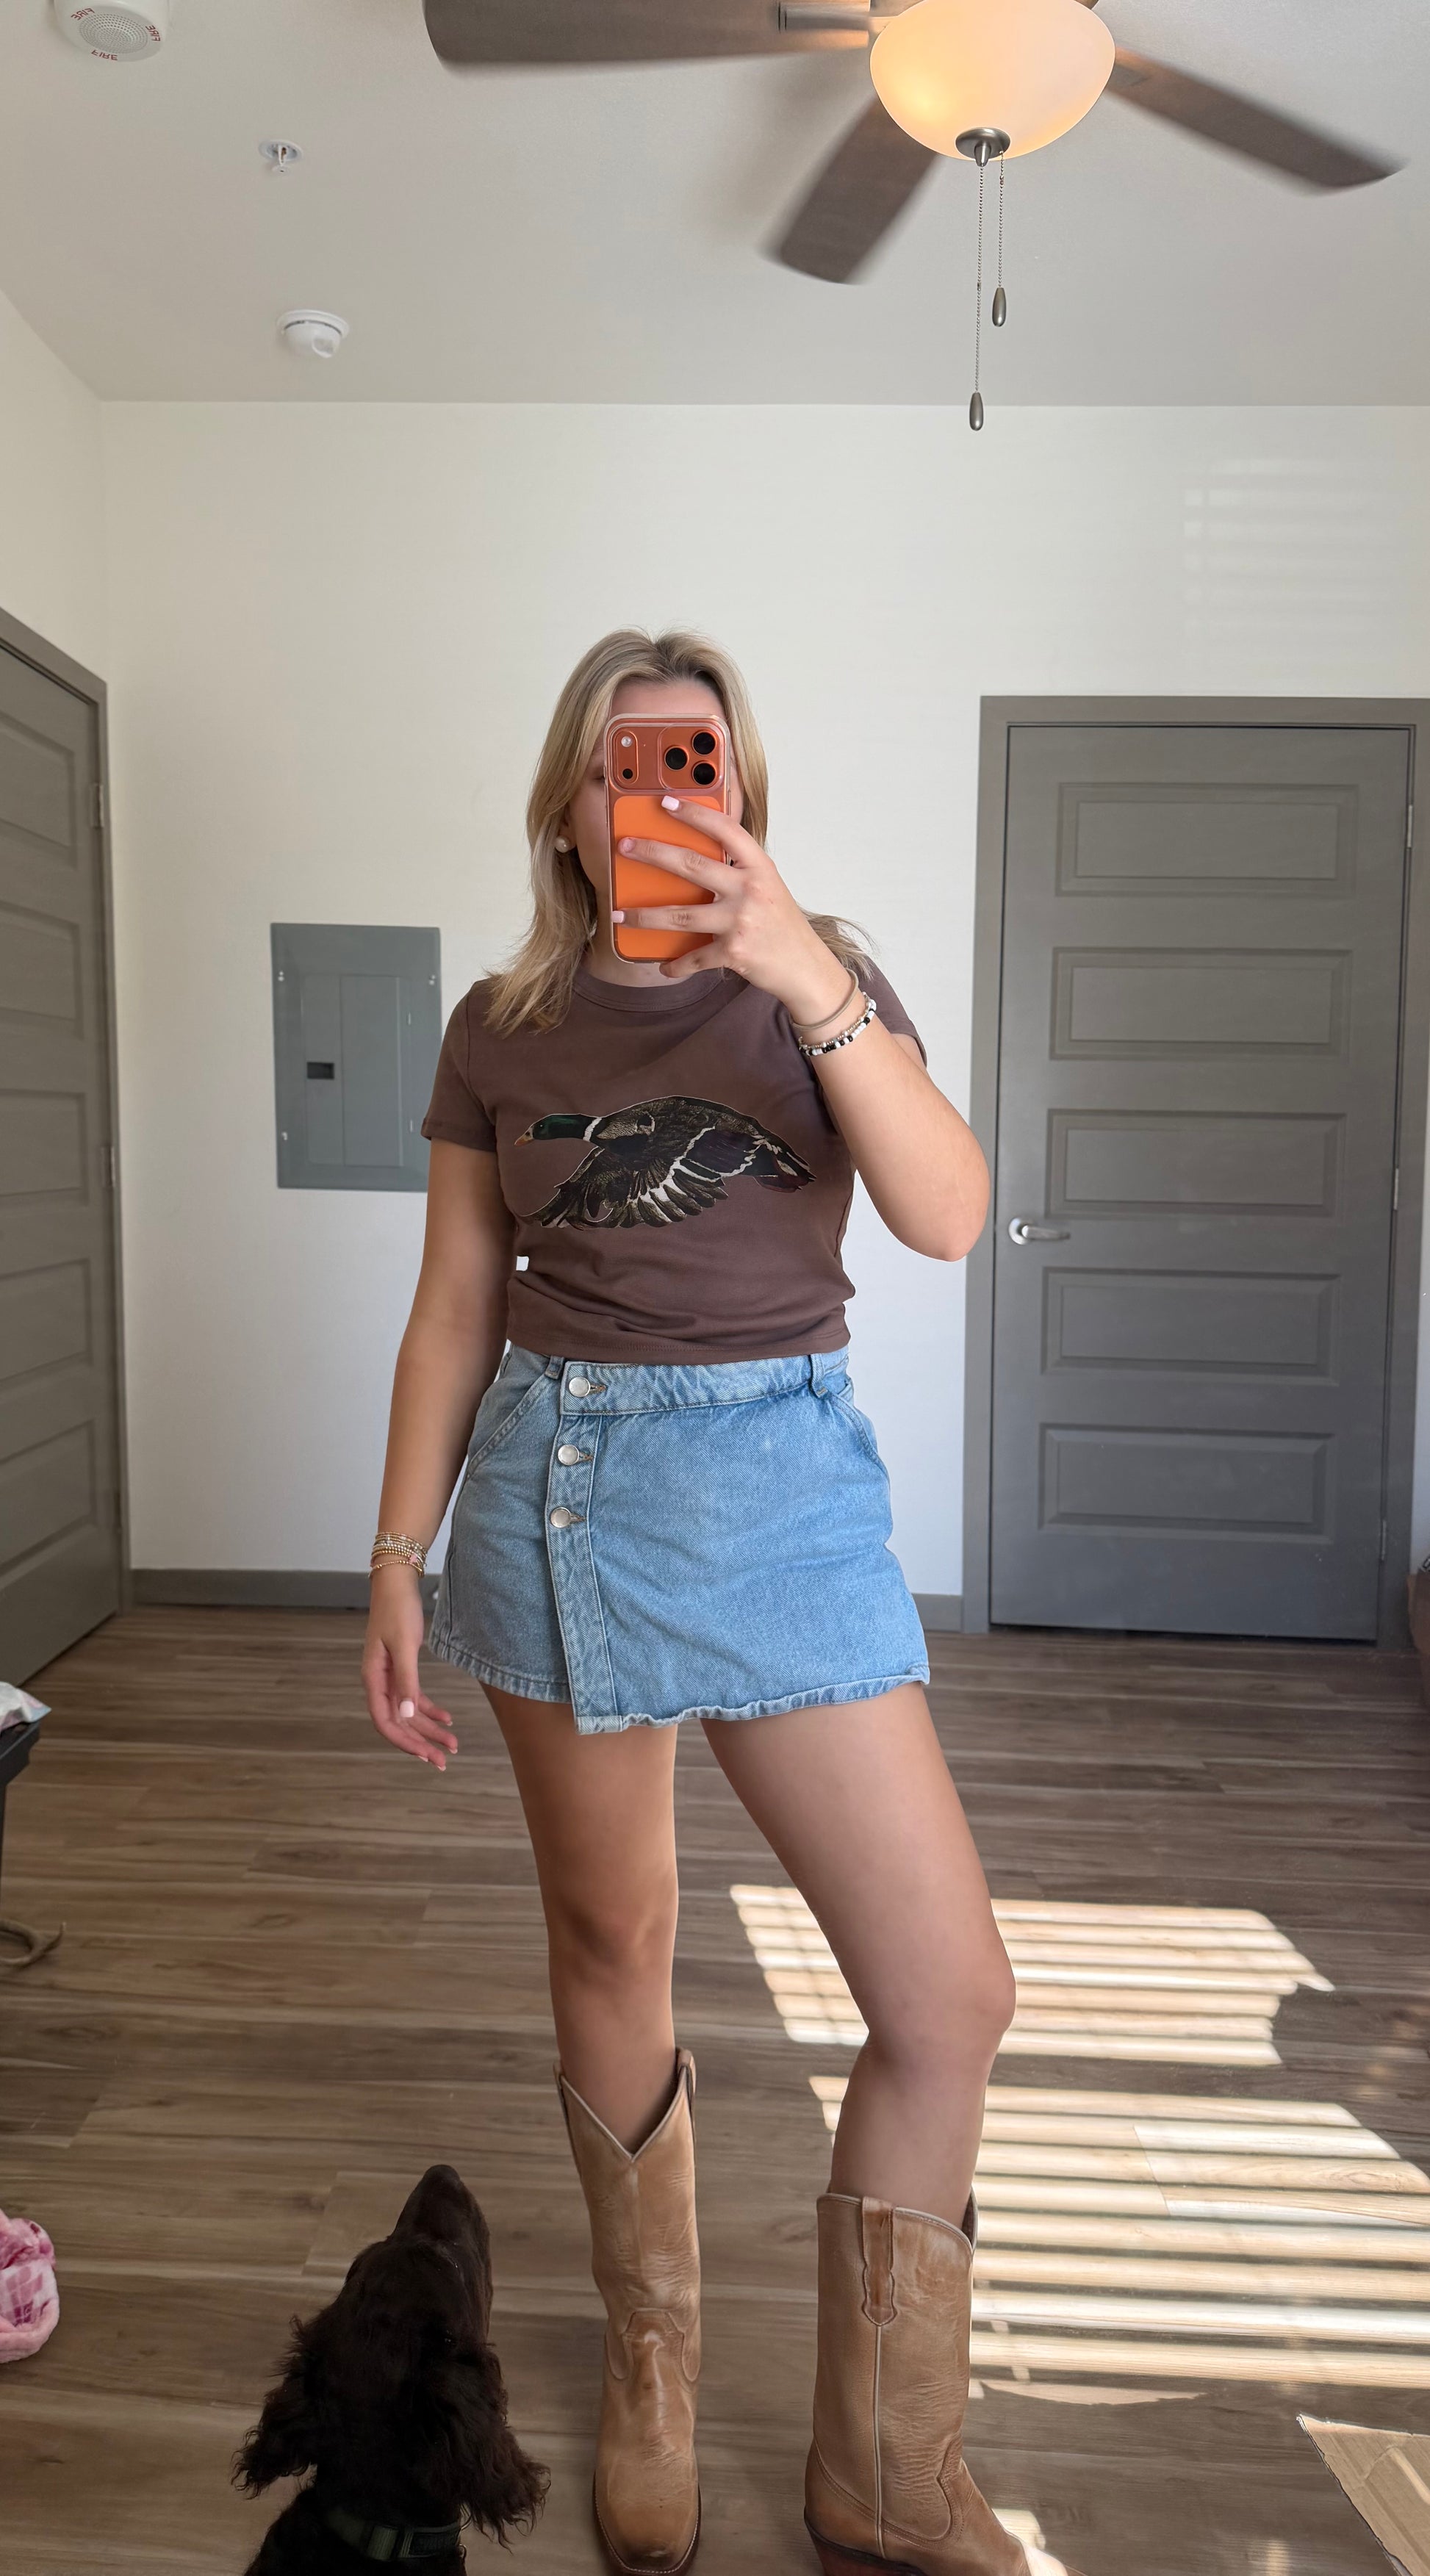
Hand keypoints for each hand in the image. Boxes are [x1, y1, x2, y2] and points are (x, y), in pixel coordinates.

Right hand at [362, 1562, 457, 1768]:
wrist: (397, 1582)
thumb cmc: (397, 1610)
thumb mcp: (404, 1645)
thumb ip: (406, 1681)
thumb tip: (405, 1716)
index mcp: (373, 1679)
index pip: (385, 1722)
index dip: (404, 1742)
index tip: (425, 1755)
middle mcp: (380, 1683)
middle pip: (399, 1722)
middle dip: (422, 1742)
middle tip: (445, 1761)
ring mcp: (390, 1677)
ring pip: (409, 1713)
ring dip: (429, 1730)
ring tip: (452, 1745)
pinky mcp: (402, 1669)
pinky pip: (415, 1698)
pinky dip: (430, 1710)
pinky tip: (447, 1719)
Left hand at [611, 798, 852, 1024]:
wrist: (805, 966)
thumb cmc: (781, 924)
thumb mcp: (766, 886)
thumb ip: (737, 870)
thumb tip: (692, 859)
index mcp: (759, 867)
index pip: (724, 829)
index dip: (694, 813)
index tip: (665, 802)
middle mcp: (750, 890)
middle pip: (691, 865)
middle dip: (652, 853)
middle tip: (625, 846)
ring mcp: (741, 921)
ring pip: (681, 916)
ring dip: (645, 915)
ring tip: (620, 913)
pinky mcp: (734, 952)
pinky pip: (694, 957)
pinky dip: (675, 964)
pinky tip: (663, 965)